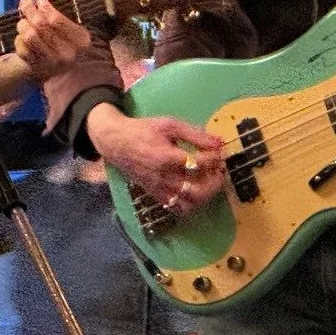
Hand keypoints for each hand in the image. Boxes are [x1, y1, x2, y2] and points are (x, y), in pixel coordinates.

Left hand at [14, 0, 93, 79]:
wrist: (49, 64)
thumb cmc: (58, 33)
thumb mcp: (63, 13)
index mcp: (82, 39)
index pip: (56, 18)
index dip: (44, 5)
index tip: (39, 0)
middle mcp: (69, 54)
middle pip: (40, 25)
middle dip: (29, 10)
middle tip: (24, 4)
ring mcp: (52, 64)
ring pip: (29, 35)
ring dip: (22, 24)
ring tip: (23, 21)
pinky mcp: (37, 69)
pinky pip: (21, 47)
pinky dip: (19, 39)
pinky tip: (23, 38)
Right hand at [85, 102, 223, 212]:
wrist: (116, 142)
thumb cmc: (143, 130)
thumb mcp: (170, 125)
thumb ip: (196, 134)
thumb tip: (219, 142)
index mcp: (167, 157)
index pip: (200, 163)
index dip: (215, 158)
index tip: (219, 151)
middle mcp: (164, 177)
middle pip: (198, 191)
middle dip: (215, 183)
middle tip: (219, 172)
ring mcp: (159, 189)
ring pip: (189, 205)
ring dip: (204, 197)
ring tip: (209, 183)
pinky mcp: (155, 194)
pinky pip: (176, 208)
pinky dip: (190, 204)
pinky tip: (194, 191)